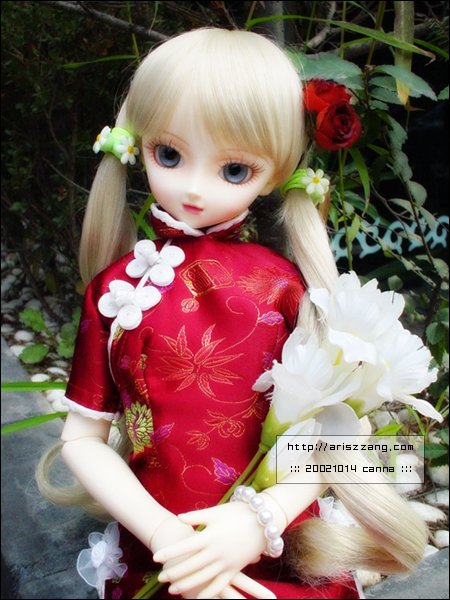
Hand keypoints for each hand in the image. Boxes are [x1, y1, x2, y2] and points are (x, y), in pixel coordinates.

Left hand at [153, 503, 274, 598]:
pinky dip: (208, 593)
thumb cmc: (238, 513)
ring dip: (186, 585)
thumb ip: (196, 516)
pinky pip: (219, 585)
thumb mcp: (216, 512)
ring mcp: (225, 563)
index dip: (169, 553)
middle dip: (174, 572)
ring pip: (202, 578)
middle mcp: (216, 552)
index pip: (184, 547)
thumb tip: (178, 518)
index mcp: (209, 536)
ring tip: (172, 589)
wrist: (264, 521)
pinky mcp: (235, 569)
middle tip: (160, 578)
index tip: (156, 558)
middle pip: (190, 566)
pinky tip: (198, 598)